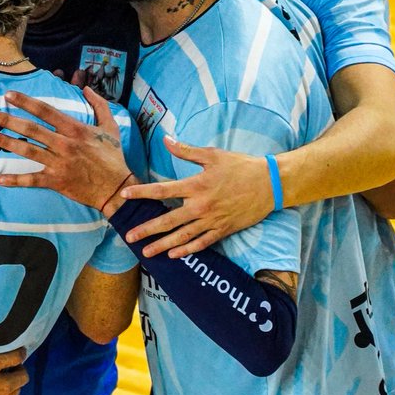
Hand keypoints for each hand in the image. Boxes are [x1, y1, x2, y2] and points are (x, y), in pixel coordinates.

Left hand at [0, 86, 130, 208]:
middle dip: (8, 120)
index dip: (26, 102)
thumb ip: (99, 105)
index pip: (46, 111)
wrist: (116, 188)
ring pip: (28, 150)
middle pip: (31, 129)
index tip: (8, 95)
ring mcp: (59, 163)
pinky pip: (33, 180)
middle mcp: (64, 144)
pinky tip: (1, 179)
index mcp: (75, 129)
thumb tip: (86, 88)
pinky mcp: (57, 181)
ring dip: (7, 143)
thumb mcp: (111, 127)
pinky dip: (17, 180)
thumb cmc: (113, 157)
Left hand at [119, 138, 271, 257]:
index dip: (141, 193)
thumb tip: (165, 140)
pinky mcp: (223, 230)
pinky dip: (187, 250)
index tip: (124, 195)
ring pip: (182, 236)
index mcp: (196, 185)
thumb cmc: (241, 166)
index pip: (162, 190)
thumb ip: (186, 150)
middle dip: (147, 229)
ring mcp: (212, 221)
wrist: (270, 184)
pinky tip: (174, 255)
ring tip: (146, 252)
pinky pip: (202, 243)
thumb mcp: (213, 155)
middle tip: (129, 237)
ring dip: (162, 245)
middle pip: (168, 220)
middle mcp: (201, 206)